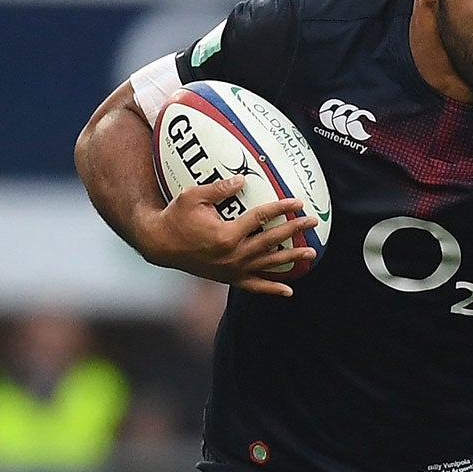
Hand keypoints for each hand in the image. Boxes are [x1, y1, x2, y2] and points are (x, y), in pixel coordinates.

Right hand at [149, 176, 317, 296]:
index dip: (281, 208)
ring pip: (268, 264)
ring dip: (291, 258)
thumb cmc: (174, 217)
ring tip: (311, 253)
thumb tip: (242, 181)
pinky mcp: (228, 278)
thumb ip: (218, 189)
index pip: (261, 218)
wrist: (160, 246)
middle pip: (271, 241)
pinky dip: (271, 289)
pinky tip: (288, 290)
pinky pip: (254, 286)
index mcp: (227, 235)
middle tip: (313, 222)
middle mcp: (233, 255)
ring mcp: (232, 269)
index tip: (297, 202)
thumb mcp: (192, 196)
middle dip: (294, 231)